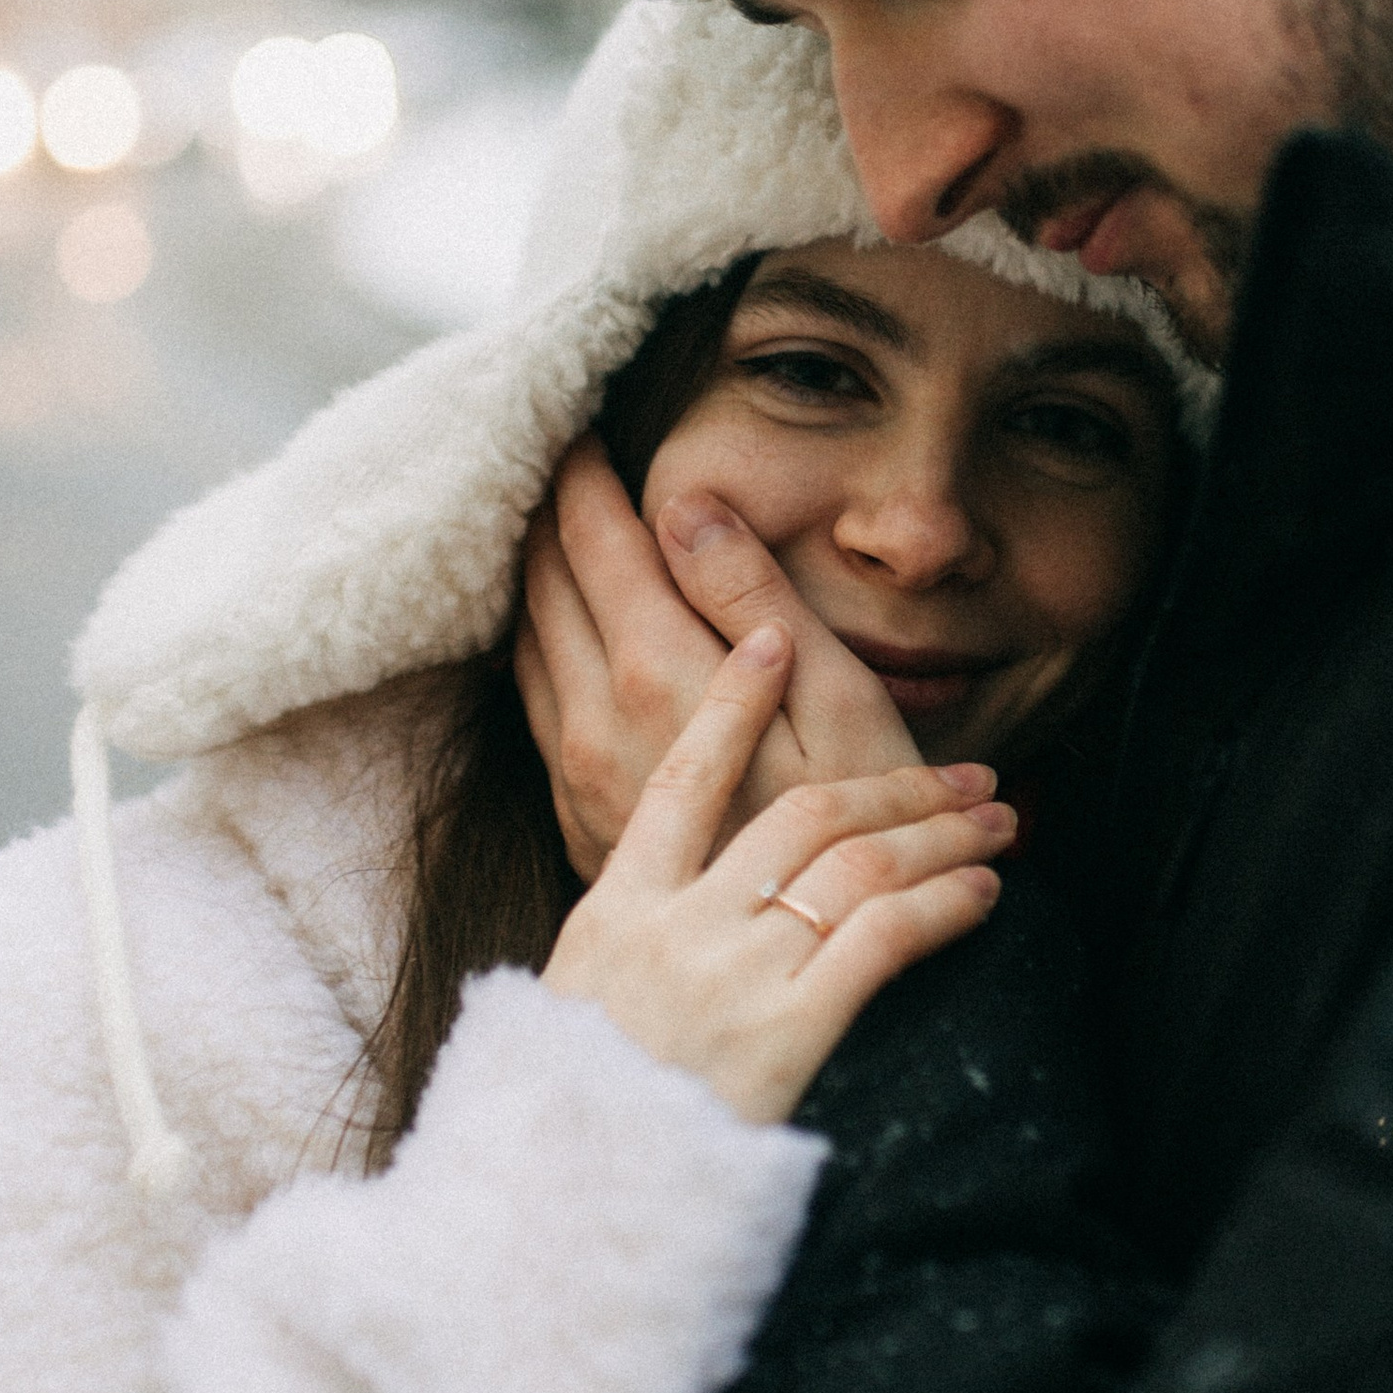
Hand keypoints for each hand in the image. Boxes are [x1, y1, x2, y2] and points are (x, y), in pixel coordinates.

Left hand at [515, 442, 916, 877]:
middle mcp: (593, 722)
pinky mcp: (577, 817)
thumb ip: (754, 600)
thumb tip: (684, 505)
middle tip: (557, 455)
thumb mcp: (838, 704)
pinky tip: (565, 630)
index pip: (593, 542)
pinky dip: (540, 643)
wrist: (815, 973)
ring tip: (556, 523)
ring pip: (525, 644)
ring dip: (536, 577)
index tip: (578, 420)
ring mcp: (574, 776)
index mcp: (656, 677)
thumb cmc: (866, 832)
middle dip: (547, 512)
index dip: (581, 472)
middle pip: (541, 585)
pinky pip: (535, 704)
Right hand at [541, 628, 1011, 1124]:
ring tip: (997, 826)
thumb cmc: (574, 1122)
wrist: (570, 1207)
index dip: (733, 702)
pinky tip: (981, 895)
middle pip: (802, 813)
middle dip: (898, 784)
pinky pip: (883, 940)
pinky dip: (942, 906)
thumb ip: (627, 949)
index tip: (774, 640)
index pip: (681, 779)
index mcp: (616, 912)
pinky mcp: (785, 1032)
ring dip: (939, 835)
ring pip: (857, 863)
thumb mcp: (573, 1011)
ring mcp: (731, 976)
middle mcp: (677, 928)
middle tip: (967, 775)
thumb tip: (675, 913)